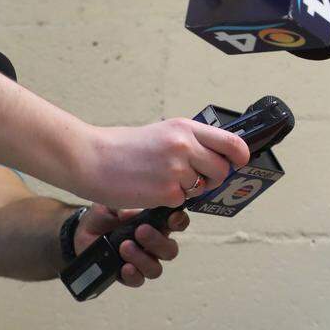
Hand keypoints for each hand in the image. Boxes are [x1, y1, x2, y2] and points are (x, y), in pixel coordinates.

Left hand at [73, 204, 187, 286]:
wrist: (82, 234)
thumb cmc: (103, 216)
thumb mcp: (111, 205)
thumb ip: (123, 206)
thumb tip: (129, 214)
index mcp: (156, 224)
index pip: (177, 223)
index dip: (179, 222)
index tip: (172, 218)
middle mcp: (154, 245)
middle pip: (170, 250)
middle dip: (158, 242)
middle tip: (141, 231)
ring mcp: (142, 262)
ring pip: (156, 269)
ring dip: (142, 259)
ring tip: (124, 247)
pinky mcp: (128, 275)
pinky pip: (138, 280)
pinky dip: (133, 275)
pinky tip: (124, 267)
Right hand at [79, 118, 248, 209]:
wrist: (90, 158)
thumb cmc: (122, 147)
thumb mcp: (161, 132)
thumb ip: (189, 142)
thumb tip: (216, 156)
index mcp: (184, 128)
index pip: (230, 142)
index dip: (239, 156)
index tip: (238, 162)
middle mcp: (184, 145)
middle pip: (222, 169)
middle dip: (213, 178)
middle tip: (196, 179)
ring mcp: (176, 169)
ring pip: (202, 187)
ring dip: (188, 189)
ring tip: (163, 180)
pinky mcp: (166, 191)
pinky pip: (181, 201)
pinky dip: (169, 200)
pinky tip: (151, 189)